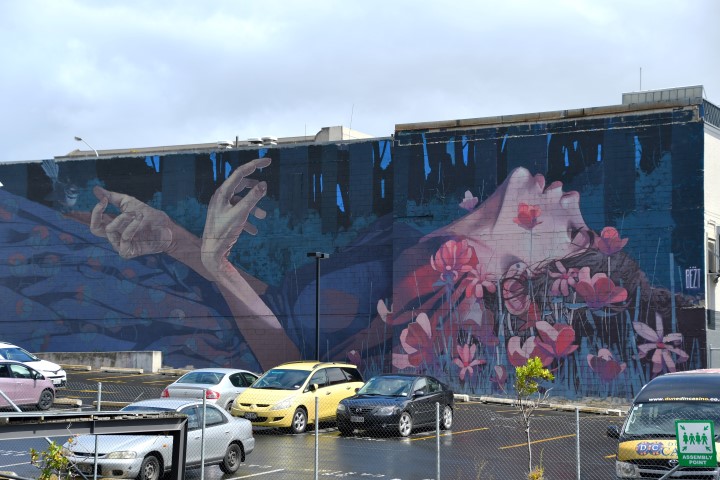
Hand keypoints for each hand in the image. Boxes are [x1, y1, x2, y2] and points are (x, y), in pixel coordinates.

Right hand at [90, 186, 173, 258]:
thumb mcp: (130, 203)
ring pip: (110, 230)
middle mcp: (115, 237)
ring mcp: (120, 245)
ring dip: (123, 217)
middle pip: (94, 229)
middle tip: (105, 201)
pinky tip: (139, 219)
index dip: (95, 211)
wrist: (167, 228)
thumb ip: (113, 197)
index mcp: (114, 226)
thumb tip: (95, 189)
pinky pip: (124, 238)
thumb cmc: (150, 217)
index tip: (103, 199)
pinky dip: (131, 226)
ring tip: (138, 213)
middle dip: (96, 213)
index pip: (95, 222)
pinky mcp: (128, 252)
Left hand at [201, 157, 269, 273]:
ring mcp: (221, 207)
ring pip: (241, 200)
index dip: (255, 165)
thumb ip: (253, 198)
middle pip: (240, 185)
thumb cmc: (223, 232)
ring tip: (263, 216)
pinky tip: (253, 230)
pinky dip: (247, 219)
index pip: (240, 172)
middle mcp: (220, 197)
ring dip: (253, 207)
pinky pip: (238, 213)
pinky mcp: (223, 217)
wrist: (211, 253)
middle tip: (267, 187)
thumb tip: (263, 184)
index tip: (268, 161)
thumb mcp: (241, 214)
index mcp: (222, 193)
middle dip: (255, 188)